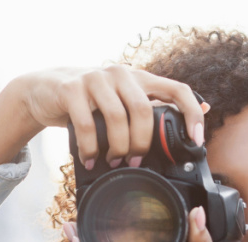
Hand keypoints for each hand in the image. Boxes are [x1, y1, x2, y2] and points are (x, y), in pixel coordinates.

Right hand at [0, 65, 208, 165]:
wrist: (44, 91)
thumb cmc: (91, 102)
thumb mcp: (124, 100)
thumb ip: (155, 105)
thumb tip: (203, 108)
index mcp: (140, 78)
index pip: (177, 89)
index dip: (191, 114)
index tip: (196, 141)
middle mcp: (121, 74)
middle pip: (143, 110)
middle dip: (142, 143)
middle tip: (135, 161)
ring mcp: (95, 78)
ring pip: (117, 118)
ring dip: (117, 147)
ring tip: (113, 161)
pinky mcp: (71, 89)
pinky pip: (88, 125)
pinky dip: (91, 149)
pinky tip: (90, 160)